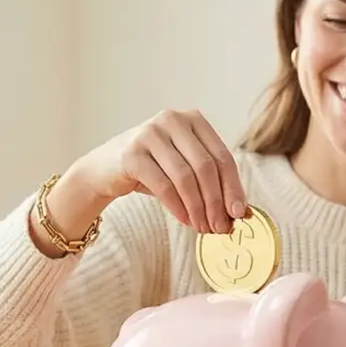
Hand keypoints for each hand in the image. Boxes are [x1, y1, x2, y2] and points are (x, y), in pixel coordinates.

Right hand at [63, 109, 249, 233]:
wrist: (103, 170)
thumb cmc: (151, 170)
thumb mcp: (184, 172)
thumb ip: (211, 185)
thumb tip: (242, 213)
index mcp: (192, 119)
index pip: (222, 156)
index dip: (233, 187)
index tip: (239, 214)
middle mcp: (172, 120)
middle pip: (206, 167)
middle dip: (216, 202)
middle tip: (221, 228)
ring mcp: (150, 133)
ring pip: (186, 177)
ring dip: (198, 208)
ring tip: (203, 228)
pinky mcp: (132, 153)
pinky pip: (163, 185)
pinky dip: (178, 207)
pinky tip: (185, 221)